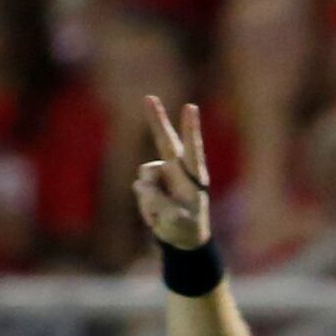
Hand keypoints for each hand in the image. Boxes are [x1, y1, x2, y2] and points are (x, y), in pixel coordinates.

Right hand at [132, 96, 211, 250]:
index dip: (191, 129)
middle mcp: (178, 169)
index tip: (190, 107)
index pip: (192, 149)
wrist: (181, 238)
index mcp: (194, 175)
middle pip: (166, 140)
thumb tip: (141, 185)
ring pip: (145, 176)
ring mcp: (163, 175)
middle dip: (157, 119)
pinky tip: (155, 216)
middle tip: (148, 97)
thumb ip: (159, 203)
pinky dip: (144, 205)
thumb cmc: (187, 228)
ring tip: (160, 216)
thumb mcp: (176, 221)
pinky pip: (140, 189)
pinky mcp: (151, 183)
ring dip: (148, 197)